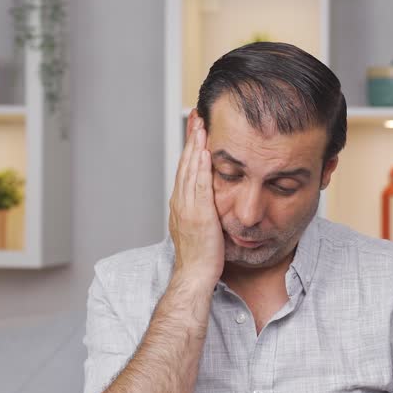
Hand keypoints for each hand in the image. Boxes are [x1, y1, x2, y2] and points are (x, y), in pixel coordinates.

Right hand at [168, 109, 223, 289]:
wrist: (195, 275)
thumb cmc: (201, 258)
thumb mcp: (200, 228)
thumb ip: (203, 211)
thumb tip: (212, 202)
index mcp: (181, 204)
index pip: (185, 169)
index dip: (190, 148)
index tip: (196, 129)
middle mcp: (181, 202)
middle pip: (185, 163)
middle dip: (191, 138)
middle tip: (196, 116)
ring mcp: (188, 207)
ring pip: (190, 169)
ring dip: (195, 145)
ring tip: (201, 125)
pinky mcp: (199, 213)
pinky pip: (199, 185)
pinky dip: (200, 167)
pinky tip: (205, 152)